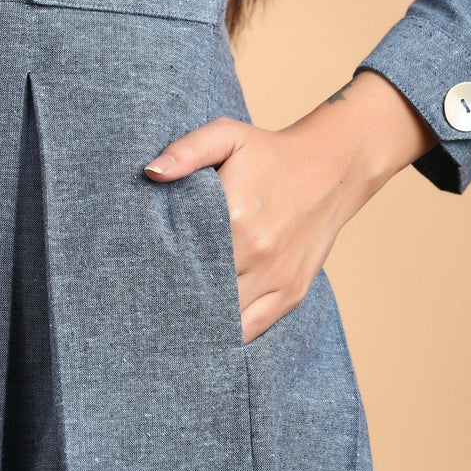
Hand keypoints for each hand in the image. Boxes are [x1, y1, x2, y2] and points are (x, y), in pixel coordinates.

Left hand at [144, 70, 437, 343]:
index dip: (158, 274)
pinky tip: (209, 331)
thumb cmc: (271, 152)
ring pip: (226, 322)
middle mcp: (256, 253)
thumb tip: (151, 172)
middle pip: (202, 295)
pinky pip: (254, 329)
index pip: (182, 260)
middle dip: (174, 303)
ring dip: (201, 324)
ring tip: (174, 326)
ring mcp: (277, 278)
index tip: (138, 280)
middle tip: (148, 310)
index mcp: (235, 216)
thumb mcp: (227, 136)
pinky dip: (230, 334)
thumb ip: (187, 151)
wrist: (333, 167)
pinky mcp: (292, 292)